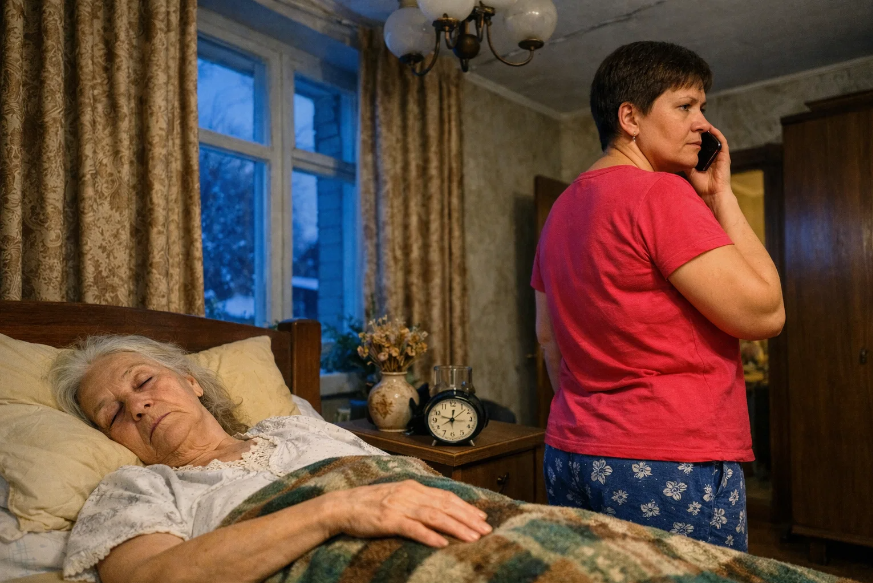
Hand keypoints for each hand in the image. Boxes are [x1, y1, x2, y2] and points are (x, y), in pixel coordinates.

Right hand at [322, 480, 491, 547]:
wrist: (342, 506)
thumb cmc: (370, 504)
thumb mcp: (397, 496)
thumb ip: (417, 500)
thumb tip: (439, 510)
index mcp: (413, 487)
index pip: (446, 496)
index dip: (466, 507)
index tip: (482, 517)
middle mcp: (410, 494)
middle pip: (445, 505)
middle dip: (468, 518)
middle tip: (486, 530)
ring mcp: (399, 506)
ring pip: (434, 516)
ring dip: (456, 527)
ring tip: (473, 537)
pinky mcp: (388, 519)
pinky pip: (412, 528)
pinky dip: (429, 535)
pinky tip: (442, 543)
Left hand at [686, 125, 733, 212]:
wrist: (712, 195)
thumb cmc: (701, 186)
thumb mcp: (690, 172)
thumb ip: (686, 162)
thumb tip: (676, 155)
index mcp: (705, 159)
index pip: (700, 145)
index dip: (694, 137)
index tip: (686, 130)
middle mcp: (712, 156)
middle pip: (707, 140)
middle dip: (701, 131)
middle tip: (693, 123)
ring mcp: (719, 155)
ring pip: (715, 139)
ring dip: (709, 130)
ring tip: (701, 123)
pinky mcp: (725, 156)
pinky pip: (722, 142)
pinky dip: (718, 134)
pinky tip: (711, 129)